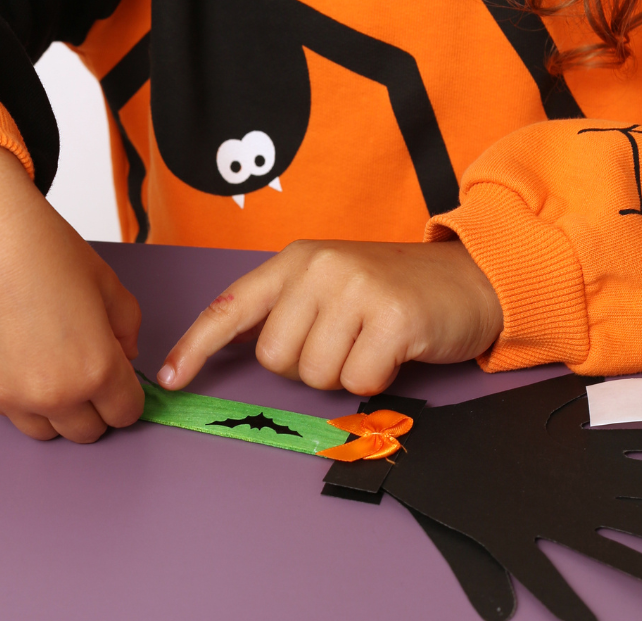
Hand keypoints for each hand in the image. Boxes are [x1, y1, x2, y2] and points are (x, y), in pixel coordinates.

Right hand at [0, 145, 143, 441]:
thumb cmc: (38, 246)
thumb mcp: (104, 280)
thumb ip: (126, 325)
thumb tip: (123, 352)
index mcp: (94, 370)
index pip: (125, 413)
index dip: (128, 394)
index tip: (120, 379)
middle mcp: (50, 394)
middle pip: (86, 432)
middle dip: (95, 406)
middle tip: (87, 368)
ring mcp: (6, 395)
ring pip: (43, 431)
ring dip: (55, 409)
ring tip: (50, 363)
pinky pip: (5, 410)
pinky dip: (17, 394)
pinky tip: (16, 352)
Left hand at [157, 239, 502, 395]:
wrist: (471, 278)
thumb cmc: (393, 290)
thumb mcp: (332, 284)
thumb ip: (289, 308)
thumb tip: (244, 350)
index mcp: (296, 261)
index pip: (232, 305)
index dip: (196, 344)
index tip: (171, 377)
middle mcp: (318, 268)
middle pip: (274, 357)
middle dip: (306, 366)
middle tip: (344, 342)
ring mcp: (355, 289)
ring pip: (314, 374)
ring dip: (343, 374)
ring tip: (370, 342)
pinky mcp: (391, 317)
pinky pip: (358, 380)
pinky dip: (376, 378)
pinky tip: (393, 350)